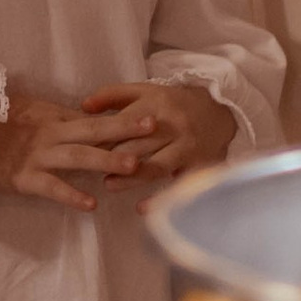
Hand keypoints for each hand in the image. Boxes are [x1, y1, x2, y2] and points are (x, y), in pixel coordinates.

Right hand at [0, 89, 145, 214]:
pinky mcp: (24, 178)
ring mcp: (38, 156)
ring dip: (107, 161)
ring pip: (79, 157)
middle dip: (124, 128)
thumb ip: (55, 116)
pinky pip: (51, 187)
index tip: (149, 114)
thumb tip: (85, 116)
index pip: (92, 117)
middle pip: (93, 129)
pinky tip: (91, 205)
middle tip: (153, 125)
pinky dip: (71, 195)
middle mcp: (49, 134)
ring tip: (134, 166)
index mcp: (51, 118)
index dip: (120, 117)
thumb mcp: (26, 111)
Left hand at [79, 81, 237, 189]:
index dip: (100, 137)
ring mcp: (187, 147)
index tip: (80, 148)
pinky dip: (160, 198)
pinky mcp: (199, 165)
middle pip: (136, 146)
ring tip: (108, 184)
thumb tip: (83, 107)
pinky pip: (177, 185)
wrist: (220, 110)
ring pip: (154, 166)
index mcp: (156, 104)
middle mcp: (172, 125)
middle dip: (110, 159)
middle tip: (89, 169)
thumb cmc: (173, 103)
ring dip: (129, 178)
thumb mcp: (145, 91)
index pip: (122, 124)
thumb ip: (113, 96)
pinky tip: (141, 209)